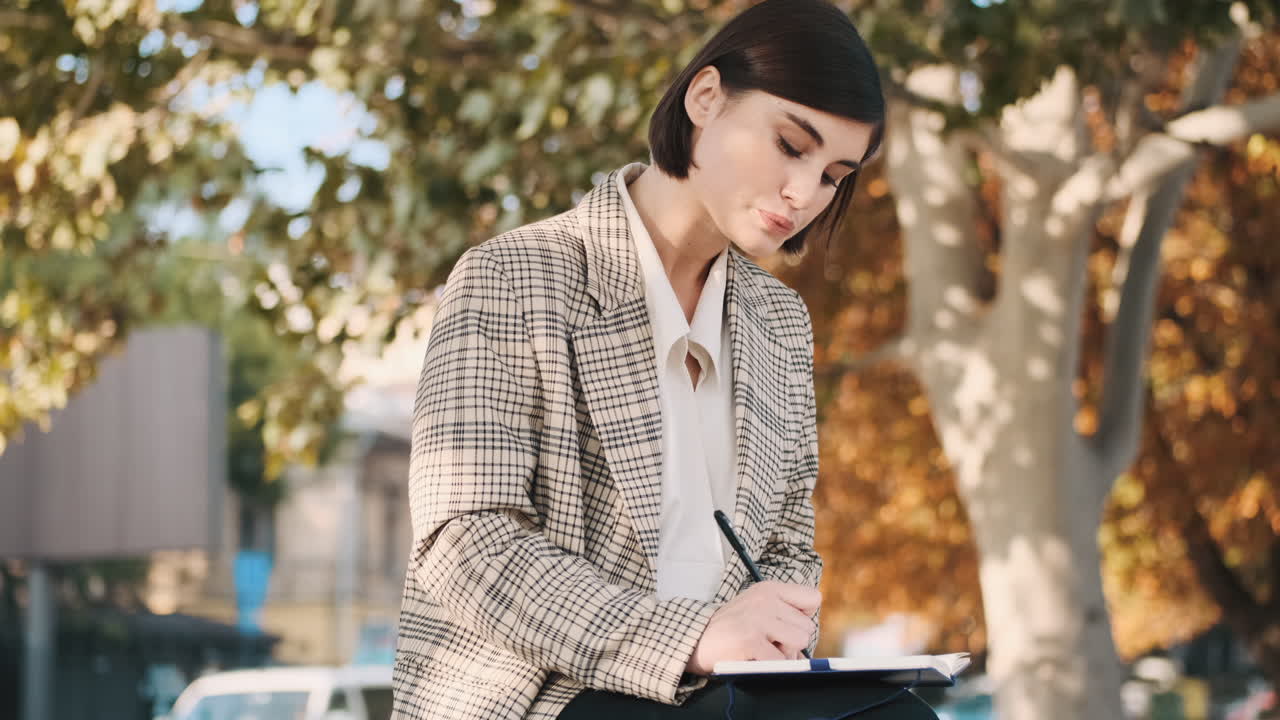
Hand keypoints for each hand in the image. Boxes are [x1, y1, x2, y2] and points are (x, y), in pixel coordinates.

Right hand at [685, 581, 819, 674]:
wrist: (697, 641)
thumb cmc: (733, 628)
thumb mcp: (759, 608)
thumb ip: (786, 613)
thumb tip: (809, 634)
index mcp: (769, 588)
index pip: (813, 598)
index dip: (803, 617)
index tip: (784, 623)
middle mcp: (765, 599)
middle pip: (808, 626)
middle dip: (791, 641)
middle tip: (767, 640)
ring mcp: (758, 618)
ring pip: (799, 642)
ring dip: (784, 653)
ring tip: (761, 648)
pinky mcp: (751, 640)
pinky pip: (781, 660)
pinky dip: (772, 666)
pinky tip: (754, 657)